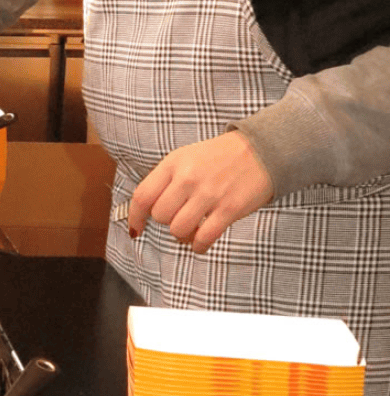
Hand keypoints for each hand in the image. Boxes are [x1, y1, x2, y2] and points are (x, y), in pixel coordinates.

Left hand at [127, 131, 273, 253]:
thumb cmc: (219, 156)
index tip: (137, 228)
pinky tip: (199, 243)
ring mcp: (209, 194)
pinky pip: (204, 238)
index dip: (135, 217)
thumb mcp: (185, 157)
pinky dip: (198, 246)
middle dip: (165, 222)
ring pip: (178, 229)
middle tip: (178, 217)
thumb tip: (148, 210)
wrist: (261, 149)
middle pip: (160, 215)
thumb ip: (166, 180)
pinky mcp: (229, 209)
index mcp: (173, 164)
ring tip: (191, 229)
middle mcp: (188, 179)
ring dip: (182, 235)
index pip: (142, 196)